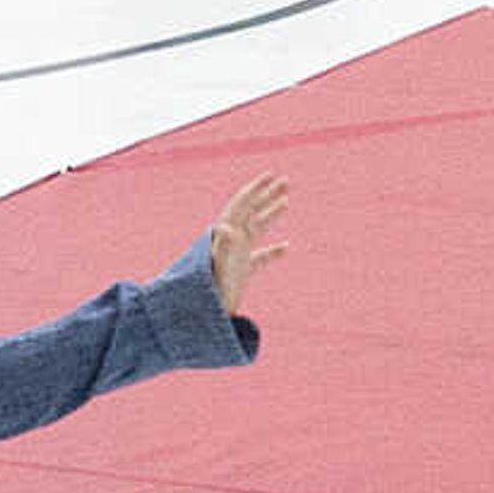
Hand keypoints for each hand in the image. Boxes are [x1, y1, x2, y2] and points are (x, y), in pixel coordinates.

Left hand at [206, 173, 288, 316]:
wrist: (206, 316)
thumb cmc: (211, 293)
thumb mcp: (218, 268)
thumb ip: (222, 247)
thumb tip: (227, 226)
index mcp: (225, 236)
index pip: (241, 205)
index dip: (255, 189)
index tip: (270, 176)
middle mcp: (231, 242)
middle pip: (251, 212)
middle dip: (267, 195)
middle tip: (285, 181)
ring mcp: (237, 255)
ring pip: (257, 229)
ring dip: (271, 214)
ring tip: (287, 202)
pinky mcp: (242, 271)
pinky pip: (260, 257)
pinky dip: (274, 250)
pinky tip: (287, 247)